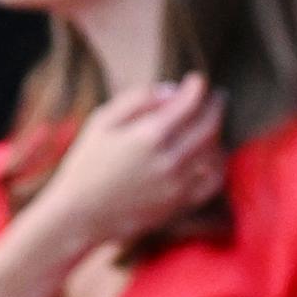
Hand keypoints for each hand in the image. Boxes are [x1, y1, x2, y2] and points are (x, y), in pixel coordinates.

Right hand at [36, 76, 225, 253]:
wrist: (78, 217)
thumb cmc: (87, 163)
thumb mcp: (103, 120)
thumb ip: (139, 99)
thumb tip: (173, 90)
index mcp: (149, 136)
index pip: (190, 103)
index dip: (198, 86)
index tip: (197, 79)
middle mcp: (168, 160)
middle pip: (209, 125)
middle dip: (216, 105)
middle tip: (217, 96)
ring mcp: (175, 186)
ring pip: (214, 152)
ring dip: (217, 133)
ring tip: (210, 123)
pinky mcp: (177, 206)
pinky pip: (212, 182)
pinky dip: (218, 164)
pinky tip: (210, 155)